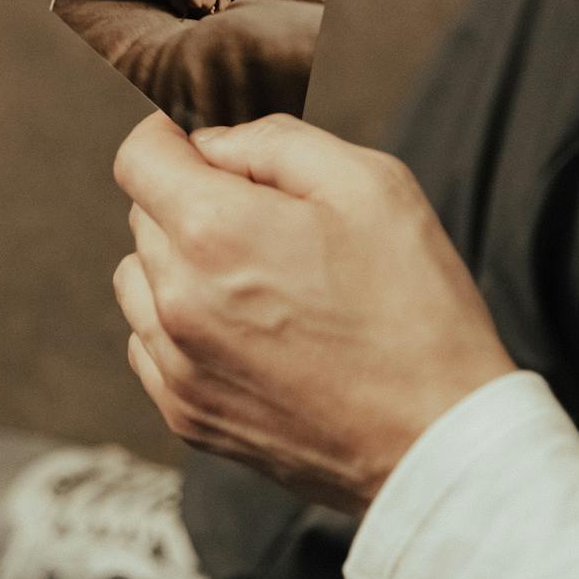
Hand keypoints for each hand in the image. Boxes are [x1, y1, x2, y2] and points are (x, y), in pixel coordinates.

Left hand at [110, 112, 514, 512]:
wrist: (439, 441)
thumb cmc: (416, 308)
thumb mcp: (369, 184)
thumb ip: (273, 142)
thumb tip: (214, 142)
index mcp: (215, 232)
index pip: (138, 157)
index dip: (169, 136)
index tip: (200, 142)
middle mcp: (178, 299)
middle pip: (144, 215)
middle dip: (191, 199)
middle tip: (267, 219)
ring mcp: (177, 364)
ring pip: (139, 279)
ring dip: (178, 263)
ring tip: (258, 277)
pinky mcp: (186, 413)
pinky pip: (149, 343)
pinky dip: (180, 324)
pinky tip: (247, 329)